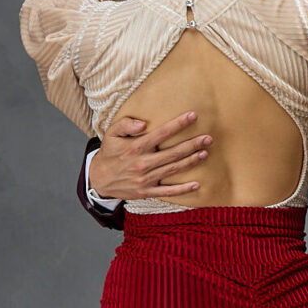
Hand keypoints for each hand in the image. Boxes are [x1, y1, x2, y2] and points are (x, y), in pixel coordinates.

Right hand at [89, 112, 211, 199]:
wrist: (98, 179)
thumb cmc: (109, 153)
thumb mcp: (111, 134)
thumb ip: (125, 124)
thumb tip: (143, 123)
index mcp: (135, 148)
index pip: (161, 134)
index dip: (178, 124)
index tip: (193, 116)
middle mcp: (142, 163)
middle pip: (172, 153)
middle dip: (192, 145)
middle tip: (208, 138)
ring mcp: (145, 179)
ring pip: (173, 169)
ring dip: (191, 162)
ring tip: (205, 153)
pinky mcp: (146, 191)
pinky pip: (167, 191)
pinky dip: (182, 189)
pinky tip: (196, 184)